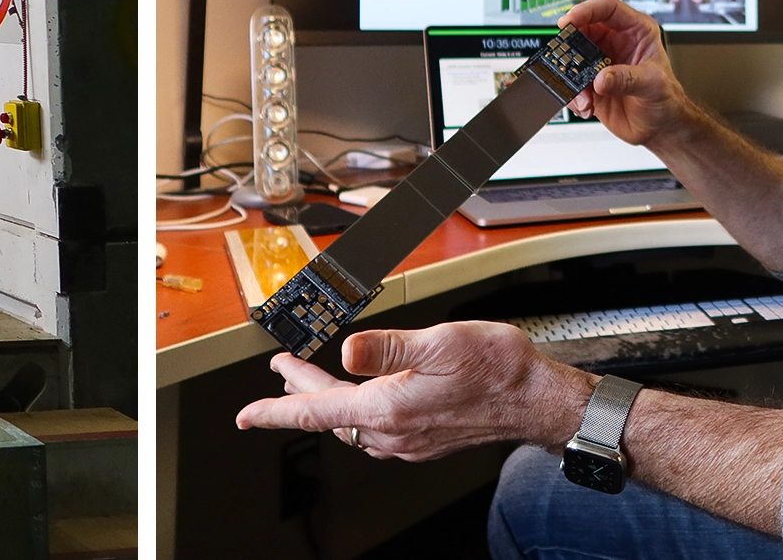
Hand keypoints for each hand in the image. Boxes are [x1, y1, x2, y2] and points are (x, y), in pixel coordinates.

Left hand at [235, 321, 594, 461]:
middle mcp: (393, 433)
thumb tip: (346, 348)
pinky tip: (361, 396)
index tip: (245, 415)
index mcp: (387, 409)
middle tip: (280, 373)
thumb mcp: (440, 342)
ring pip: (350, 422)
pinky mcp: (424, 440)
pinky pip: (375, 428)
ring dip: (327, 401)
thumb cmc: (496, 369)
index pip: (315, 411)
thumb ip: (388, 347)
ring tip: (311, 379)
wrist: (537, 400)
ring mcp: (408, 441)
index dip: (275, 409)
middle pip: (329, 414)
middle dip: (299, 393)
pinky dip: (356, 409)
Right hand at [559, 0, 703, 150]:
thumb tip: (601, 78)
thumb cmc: (667, 99)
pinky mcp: (590, 82)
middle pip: (583, 29)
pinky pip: (571, 81)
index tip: (570, 20)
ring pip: (572, 56)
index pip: (608, 8)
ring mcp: (600, 62)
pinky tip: (586, 105)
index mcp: (635, 31)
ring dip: (570, 75)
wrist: (660, 127)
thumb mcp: (652, 86)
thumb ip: (627, 79)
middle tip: (563, 57)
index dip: (587, 10)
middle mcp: (615, 42)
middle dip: (570, 44)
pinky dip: (573, 94)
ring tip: (583, 94)